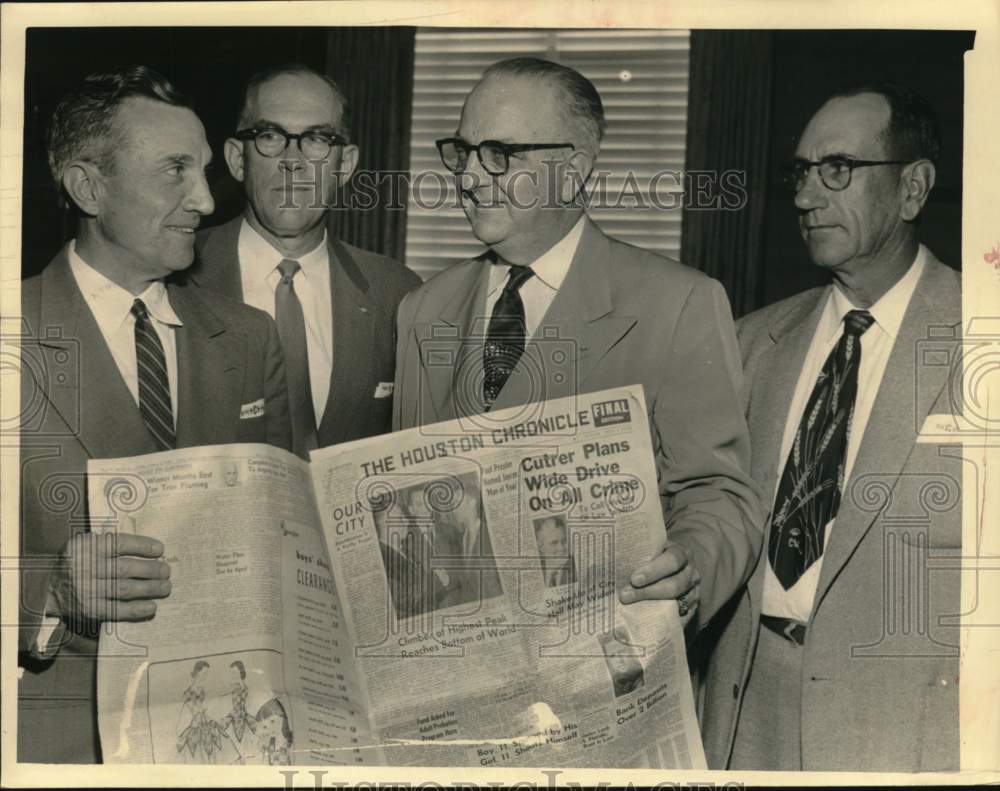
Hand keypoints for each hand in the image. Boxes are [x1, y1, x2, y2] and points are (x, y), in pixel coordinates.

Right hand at [51, 532, 171, 622]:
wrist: (49, 589)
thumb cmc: (79, 563)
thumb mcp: (87, 545)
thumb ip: (111, 542)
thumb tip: (149, 546)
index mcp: (85, 546)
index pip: (119, 543)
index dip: (143, 546)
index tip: (160, 550)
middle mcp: (84, 567)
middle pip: (125, 568)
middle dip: (151, 570)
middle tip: (166, 571)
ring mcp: (85, 590)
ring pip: (124, 589)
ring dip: (149, 589)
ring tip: (165, 587)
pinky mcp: (88, 609)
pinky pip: (116, 610)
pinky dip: (136, 609)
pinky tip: (151, 607)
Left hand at [618, 541, 700, 626]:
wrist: (679, 566)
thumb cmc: (658, 557)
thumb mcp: (653, 550)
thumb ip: (640, 556)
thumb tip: (611, 567)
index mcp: (681, 553)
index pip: (671, 560)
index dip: (653, 570)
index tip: (634, 579)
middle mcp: (691, 573)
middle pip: (674, 585)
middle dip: (648, 592)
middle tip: (625, 597)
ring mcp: (693, 592)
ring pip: (677, 602)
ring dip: (652, 607)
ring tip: (631, 610)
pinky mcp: (691, 608)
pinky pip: (680, 617)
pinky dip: (663, 621)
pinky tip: (645, 622)